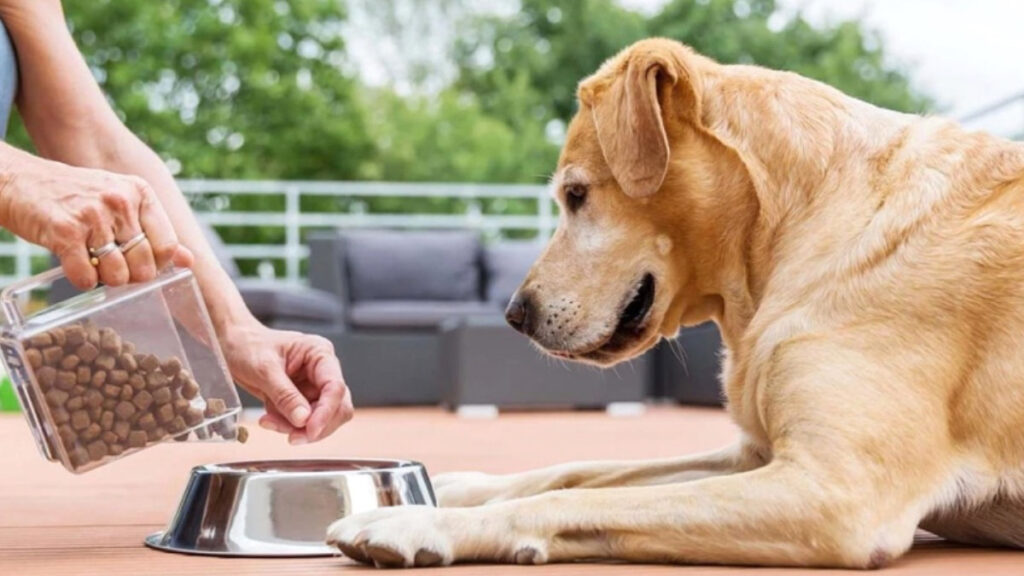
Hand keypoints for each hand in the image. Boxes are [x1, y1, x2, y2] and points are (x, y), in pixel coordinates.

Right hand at [0, 151, 192, 288]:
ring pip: (118, 275)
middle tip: (110, 264)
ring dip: (104, 279)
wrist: (21, 181)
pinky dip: (82, 281)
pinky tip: (74, 266)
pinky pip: (87, 277)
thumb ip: (154, 231)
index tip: (138, 263)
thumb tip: (189, 261)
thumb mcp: (120, 203)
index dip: (156, 264)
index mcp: (140, 193)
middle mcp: (120, 200)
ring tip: (91, 261)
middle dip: (130, 276)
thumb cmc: (75, 197)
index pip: (167, 245)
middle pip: (145, 265)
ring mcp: (93, 214)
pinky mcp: (65, 230)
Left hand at [220, 319, 352, 442]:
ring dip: (298, 428)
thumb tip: (303, 419)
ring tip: (270, 422)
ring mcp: (314, 387)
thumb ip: (285, 395)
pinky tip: (269, 419)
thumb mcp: (264, 369)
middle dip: (315, 425)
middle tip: (292, 436)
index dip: (326, 412)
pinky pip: (303, 422)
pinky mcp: (302, 400)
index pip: (335, 387)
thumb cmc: (248, 346)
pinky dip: (287, 426)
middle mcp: (322, 371)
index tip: (310, 430)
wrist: (233, 346)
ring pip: (322, 419)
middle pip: (337, 407)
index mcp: (320, 354)